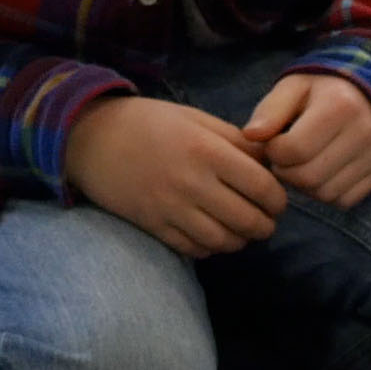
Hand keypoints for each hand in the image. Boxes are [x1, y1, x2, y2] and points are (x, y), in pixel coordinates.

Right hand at [65, 96, 286, 256]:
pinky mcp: (153, 226)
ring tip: (242, 230)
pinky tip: (213, 235)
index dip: (278, 199)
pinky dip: (211, 248)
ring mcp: (171, 209)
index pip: (263, 188)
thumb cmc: (151, 123)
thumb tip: (271, 163)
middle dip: (265, 225)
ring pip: (223, 241)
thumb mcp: (198, 119)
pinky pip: (193, 249)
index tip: (277, 200)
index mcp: (208, 152)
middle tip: (266, 220)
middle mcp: (192, 184)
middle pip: (248, 221)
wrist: (92, 138)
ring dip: (240, 240)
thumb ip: (237, 141)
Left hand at [243, 71, 370, 209]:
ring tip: (303, 163)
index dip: (273, 151)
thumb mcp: (294, 87)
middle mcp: (363, 132)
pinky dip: (327, 194)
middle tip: (285, 157)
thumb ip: (270, 109)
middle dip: (286, 172)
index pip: (293, 149)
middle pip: (308, 177)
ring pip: (325, 194)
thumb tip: (250, 135)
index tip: (274, 141)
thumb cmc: (323, 90)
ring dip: (304, 185)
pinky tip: (323, 172)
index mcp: (339, 106)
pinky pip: (344, 201)